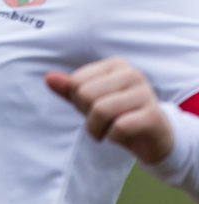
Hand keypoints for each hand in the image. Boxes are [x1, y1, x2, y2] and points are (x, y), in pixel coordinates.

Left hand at [45, 58, 174, 164]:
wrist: (154, 138)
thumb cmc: (118, 114)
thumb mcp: (90, 101)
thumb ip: (69, 89)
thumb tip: (48, 78)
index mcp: (115, 65)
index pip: (76, 81)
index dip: (77, 100)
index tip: (92, 108)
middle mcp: (132, 74)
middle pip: (86, 94)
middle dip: (86, 114)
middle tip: (100, 121)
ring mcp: (145, 94)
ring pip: (100, 110)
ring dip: (97, 128)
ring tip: (107, 130)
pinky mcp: (153, 115)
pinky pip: (119, 127)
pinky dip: (113, 137)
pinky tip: (121, 136)